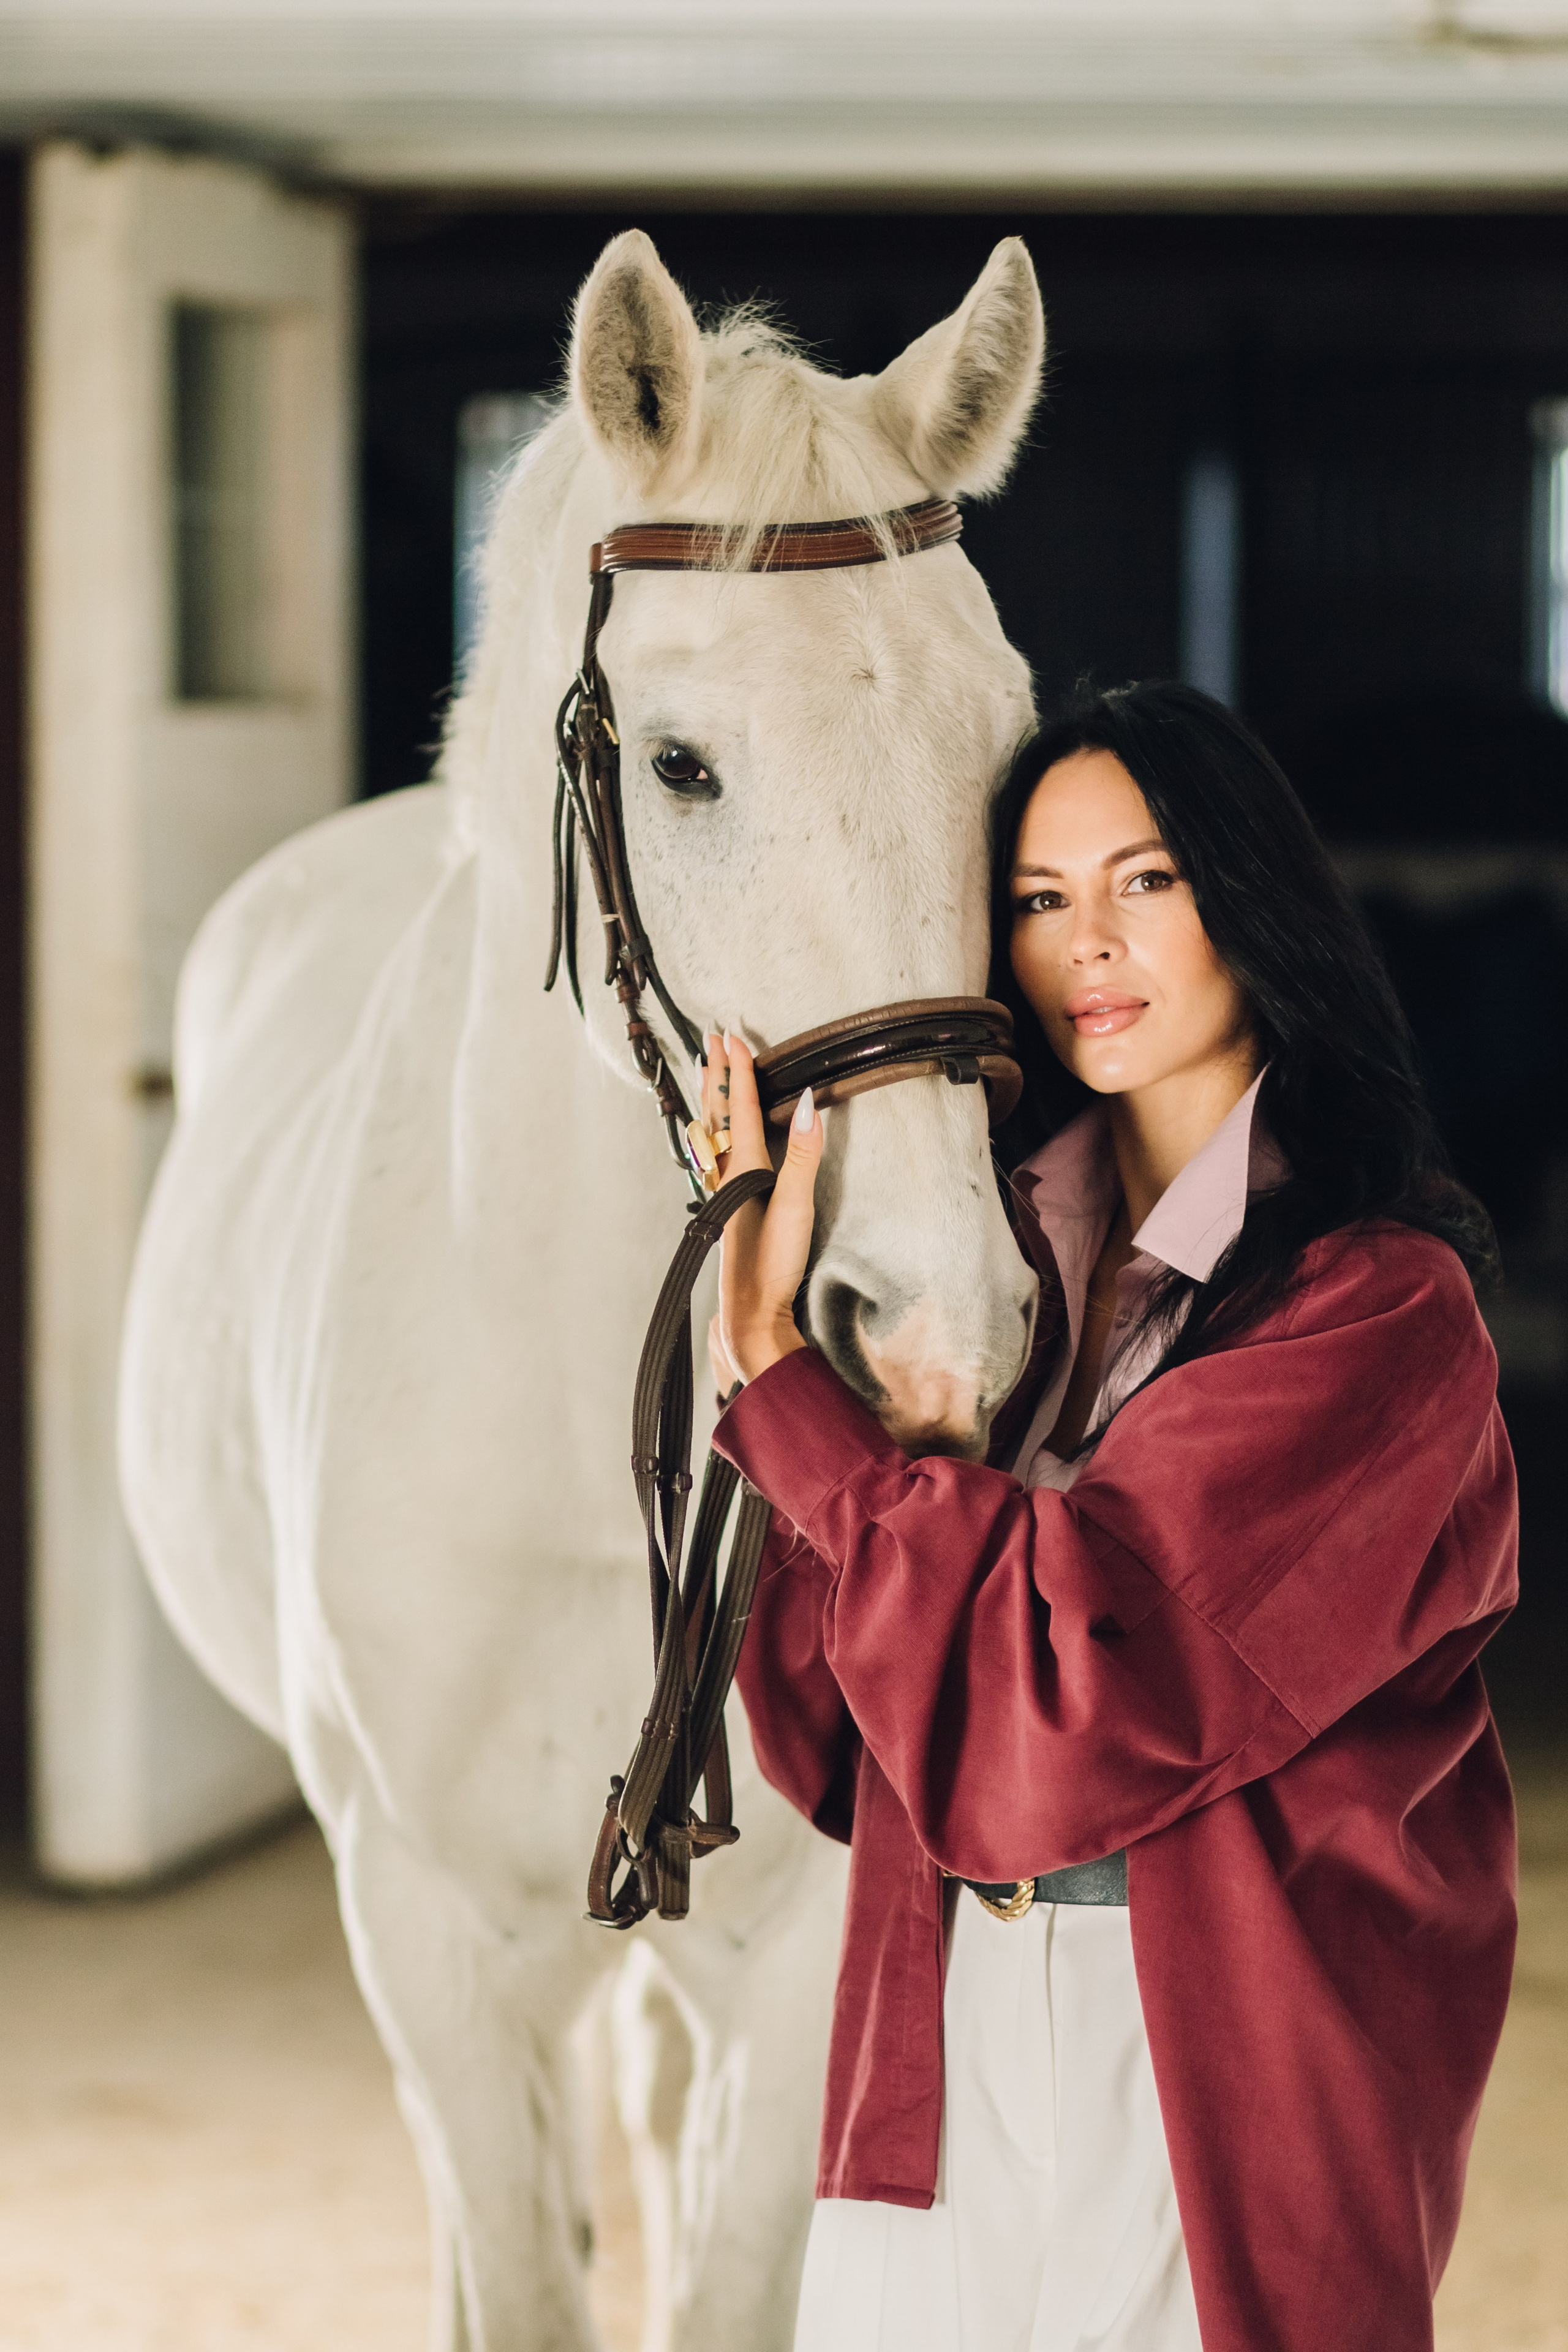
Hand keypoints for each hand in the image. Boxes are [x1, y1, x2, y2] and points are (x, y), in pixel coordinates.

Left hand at [702, 1032, 821, 1383]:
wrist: (749, 1314)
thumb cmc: (772, 1265)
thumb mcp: (796, 1207)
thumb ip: (802, 1155)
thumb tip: (806, 1103)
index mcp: (743, 1170)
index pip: (740, 1109)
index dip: (738, 1071)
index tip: (732, 1036)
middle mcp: (728, 1178)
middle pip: (718, 1115)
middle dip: (715, 1076)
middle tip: (710, 1042)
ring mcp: (725, 1196)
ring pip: (713, 1136)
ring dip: (711, 1102)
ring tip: (704, 1077)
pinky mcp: (729, 1214)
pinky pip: (717, 1158)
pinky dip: (714, 1134)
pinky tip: (714, 1142)